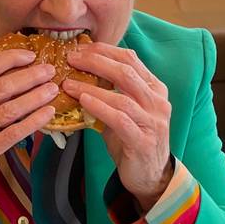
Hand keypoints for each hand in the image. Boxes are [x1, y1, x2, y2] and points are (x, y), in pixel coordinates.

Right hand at [0, 49, 57, 201]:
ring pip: (9, 109)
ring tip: (52, 90)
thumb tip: (2, 69)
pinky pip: (14, 133)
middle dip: (29, 76)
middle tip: (48, 71)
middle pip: (1, 87)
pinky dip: (34, 121)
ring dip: (35, 97)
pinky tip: (47, 113)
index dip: (10, 58)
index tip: (30, 55)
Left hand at [64, 43, 172, 208]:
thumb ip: (109, 92)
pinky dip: (100, 107)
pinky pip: (120, 119)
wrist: (149, 175)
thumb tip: (77, 74)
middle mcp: (157, 101)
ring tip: (68, 83)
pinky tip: (83, 101)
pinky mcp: (143, 141)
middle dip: (95, 62)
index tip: (79, 48)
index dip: (103, 51)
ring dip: (91, 87)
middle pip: (126, 72)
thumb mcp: (122, 111)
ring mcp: (153, 121)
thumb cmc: (131, 139)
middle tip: (70, 59)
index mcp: (154, 88)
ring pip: (121, 96)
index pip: (130, 59)